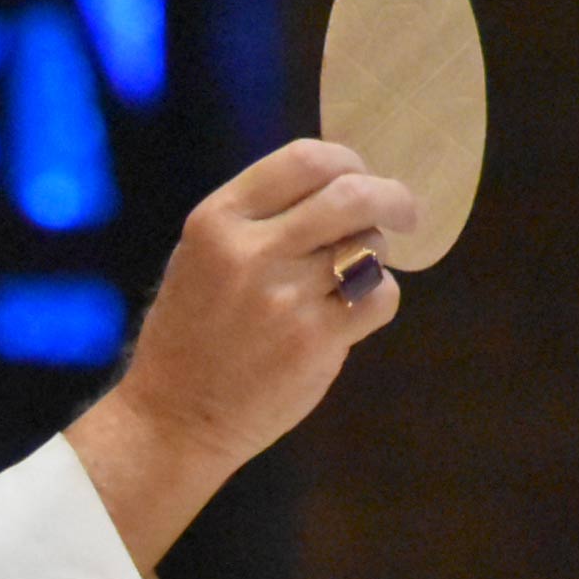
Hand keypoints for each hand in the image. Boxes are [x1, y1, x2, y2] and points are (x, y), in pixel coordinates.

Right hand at [66, 142, 418, 568]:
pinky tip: (352, 313)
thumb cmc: (191, 336)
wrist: (173, 419)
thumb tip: (339, 183)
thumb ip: (258, 218)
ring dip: (376, 256)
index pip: (305, 159)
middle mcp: (251, 252)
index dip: (348, 161)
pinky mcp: (314, 342)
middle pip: (352, 196)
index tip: (362, 175)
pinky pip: (379, 298)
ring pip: (371, 247)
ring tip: (352, 276)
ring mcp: (284, 298)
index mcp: (217, 221)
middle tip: (405, 212)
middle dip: (391, 197)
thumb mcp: (200, 258)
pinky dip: (378, 300)